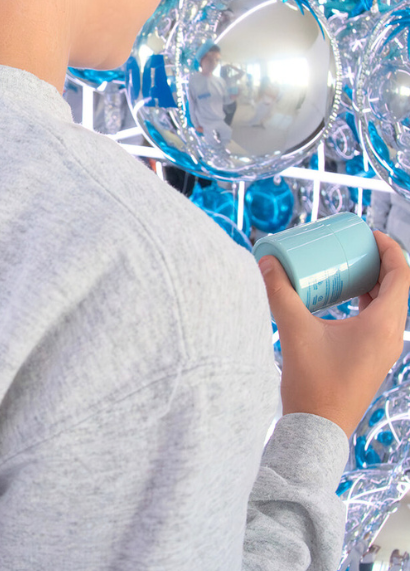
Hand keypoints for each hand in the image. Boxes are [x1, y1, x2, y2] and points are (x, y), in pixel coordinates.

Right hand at [260, 231, 409, 436]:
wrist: (319, 429)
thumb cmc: (313, 383)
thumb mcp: (294, 330)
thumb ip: (279, 293)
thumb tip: (266, 262)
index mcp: (383, 325)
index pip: (402, 276)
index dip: (390, 249)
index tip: (368, 233)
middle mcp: (391, 335)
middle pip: (397, 287)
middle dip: (378, 261)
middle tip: (352, 244)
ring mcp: (383, 348)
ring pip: (388, 304)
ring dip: (372, 281)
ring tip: (345, 264)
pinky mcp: (372, 357)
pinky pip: (378, 319)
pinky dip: (365, 300)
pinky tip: (340, 296)